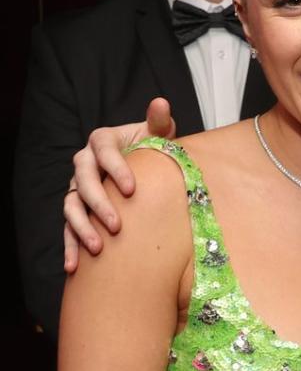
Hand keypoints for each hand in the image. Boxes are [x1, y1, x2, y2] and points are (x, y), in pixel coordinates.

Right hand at [64, 98, 177, 271]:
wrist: (146, 171)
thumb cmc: (153, 152)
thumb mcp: (158, 137)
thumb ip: (158, 122)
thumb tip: (161, 103)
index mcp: (103, 141)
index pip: (104, 150)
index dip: (116, 168)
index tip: (132, 189)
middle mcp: (85, 163)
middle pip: (84, 180)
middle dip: (99, 203)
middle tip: (117, 225)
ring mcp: (78, 188)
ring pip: (72, 206)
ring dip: (81, 228)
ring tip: (97, 248)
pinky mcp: (78, 210)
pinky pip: (68, 228)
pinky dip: (70, 247)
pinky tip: (74, 267)